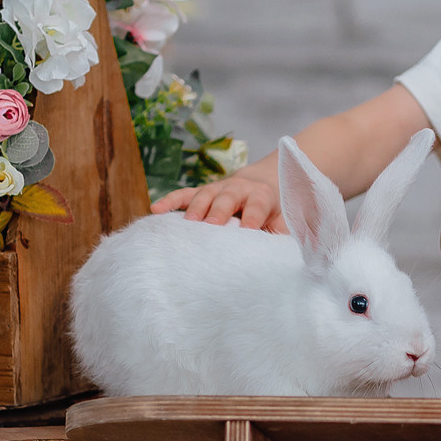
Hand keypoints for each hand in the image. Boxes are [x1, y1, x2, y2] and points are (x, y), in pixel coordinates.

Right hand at [152, 170, 283, 229]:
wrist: (264, 182)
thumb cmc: (274, 211)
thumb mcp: (284, 221)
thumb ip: (281, 236)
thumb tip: (281, 258)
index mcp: (261, 196)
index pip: (255, 207)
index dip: (251, 218)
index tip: (247, 231)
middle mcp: (238, 188)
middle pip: (227, 198)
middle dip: (219, 211)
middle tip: (211, 226)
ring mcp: (217, 189)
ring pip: (204, 195)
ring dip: (196, 208)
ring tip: (187, 224)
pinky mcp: (202, 192)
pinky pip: (184, 194)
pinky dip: (170, 201)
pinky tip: (156, 210)